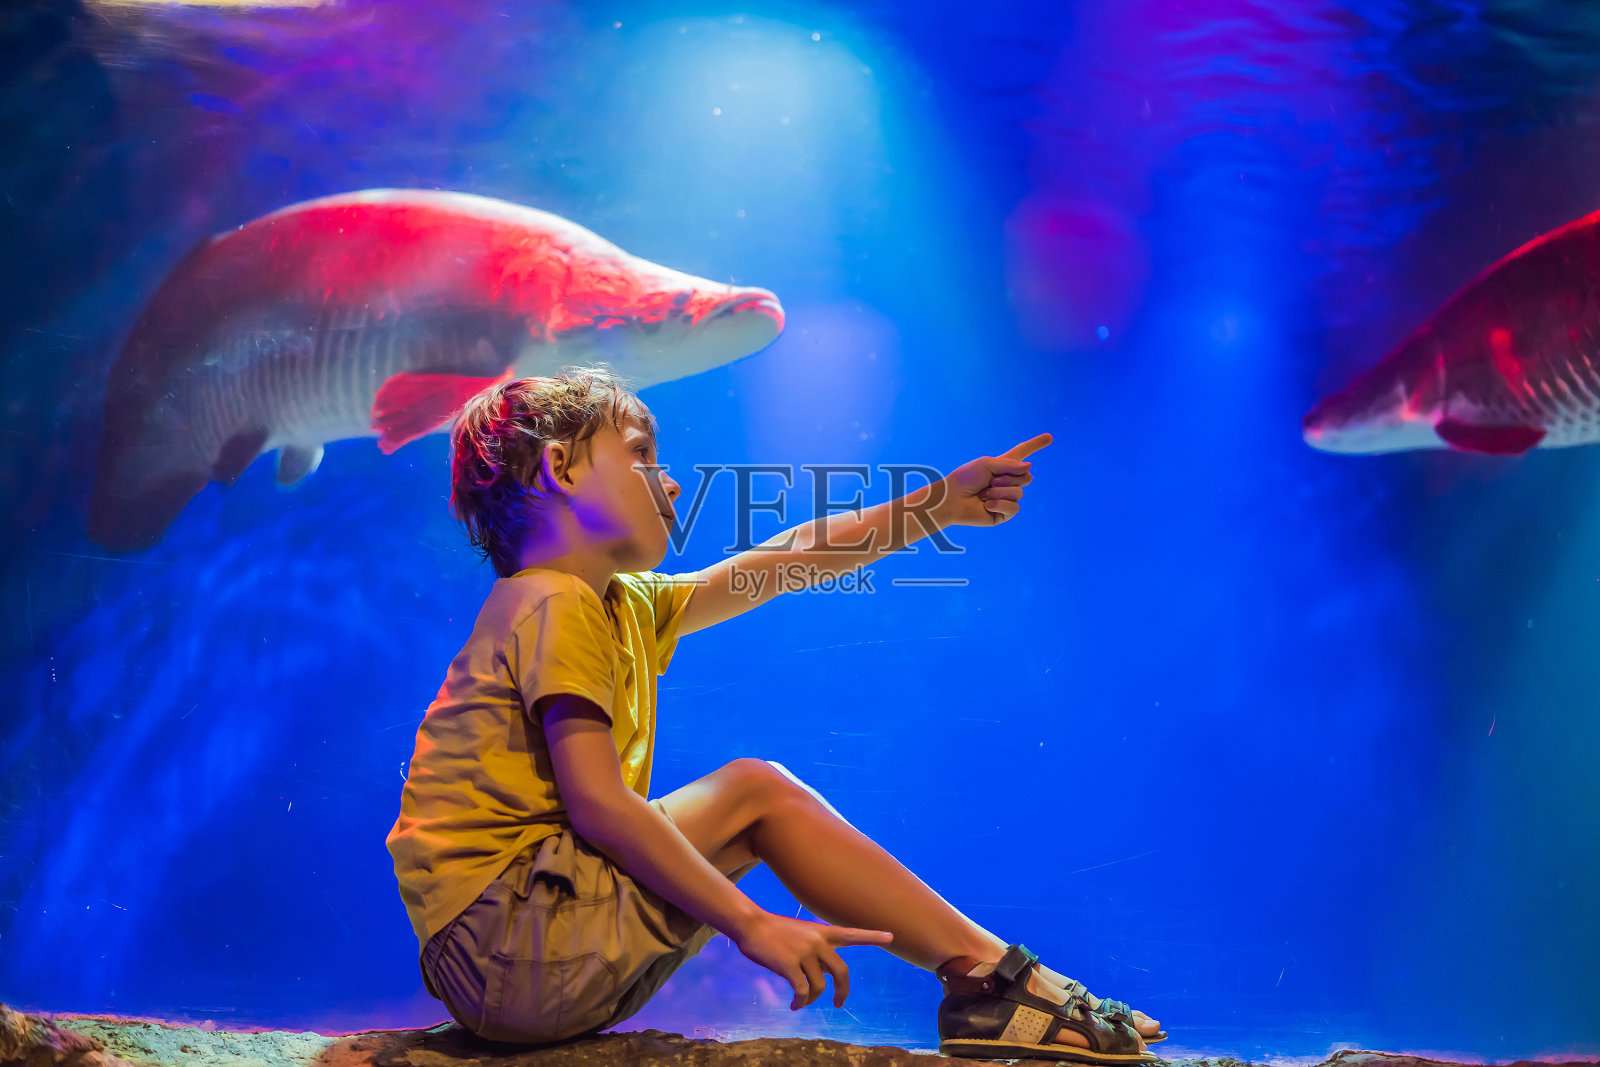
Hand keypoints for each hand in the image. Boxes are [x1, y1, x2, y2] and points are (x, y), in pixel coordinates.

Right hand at [731, 912, 893, 1009]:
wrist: (750, 924)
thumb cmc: (772, 931)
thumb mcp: (800, 934)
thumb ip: (815, 951)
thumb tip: (823, 979)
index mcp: (821, 932)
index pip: (852, 934)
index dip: (873, 936)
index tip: (892, 936)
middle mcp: (817, 941)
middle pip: (842, 971)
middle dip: (843, 991)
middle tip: (840, 1002)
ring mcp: (804, 952)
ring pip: (819, 986)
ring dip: (811, 999)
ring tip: (800, 1002)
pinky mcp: (790, 965)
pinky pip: (802, 992)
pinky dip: (800, 1002)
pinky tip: (794, 1005)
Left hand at [933, 432, 1051, 527]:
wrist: (952, 499)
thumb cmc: (966, 479)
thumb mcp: (988, 464)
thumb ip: (1010, 465)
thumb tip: (1029, 467)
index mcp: (1003, 467)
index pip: (1022, 454)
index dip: (1036, 445)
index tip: (1050, 437)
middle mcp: (1008, 482)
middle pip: (1027, 477)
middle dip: (1007, 478)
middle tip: (988, 481)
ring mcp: (1007, 498)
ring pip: (1018, 493)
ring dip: (999, 492)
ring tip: (983, 494)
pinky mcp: (1004, 514)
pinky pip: (1014, 508)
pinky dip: (999, 504)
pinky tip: (986, 505)